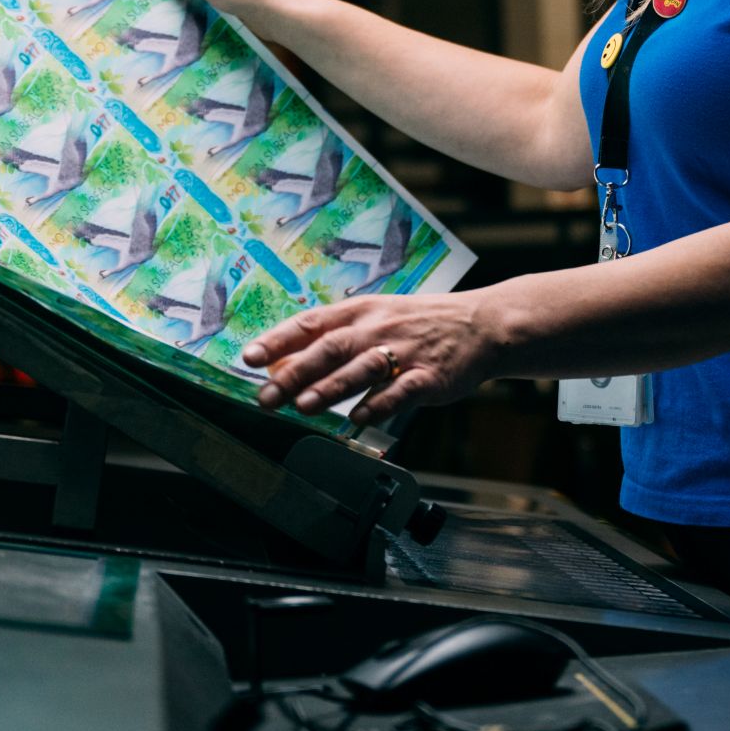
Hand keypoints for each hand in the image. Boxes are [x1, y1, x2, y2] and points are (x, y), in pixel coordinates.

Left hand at [243, 290, 504, 428]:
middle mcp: (378, 328)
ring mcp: (404, 352)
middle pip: (330, 348)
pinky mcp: (429, 376)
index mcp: (360, 312)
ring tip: (303, 407)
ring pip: (361, 369)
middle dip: (295, 372)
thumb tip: (281, 363)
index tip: (249, 357)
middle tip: (266, 395)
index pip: (310, 322)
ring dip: (331, 388)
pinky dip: (379, 405)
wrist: (479, 325)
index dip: (278, 339)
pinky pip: (400, 391)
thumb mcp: (374, 318)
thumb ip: (332, 339)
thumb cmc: (416, 324)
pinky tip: (359, 418)